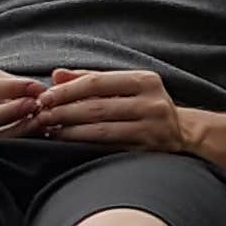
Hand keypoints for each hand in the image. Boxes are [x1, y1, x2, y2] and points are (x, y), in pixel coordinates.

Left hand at [27, 65, 189, 152]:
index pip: (97, 82)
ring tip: (50, 130)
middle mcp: (151, 102)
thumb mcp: (126, 85)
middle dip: (64, 112)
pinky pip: (110, 146)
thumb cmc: (146, 104)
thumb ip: (91, 78)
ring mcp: (152, 128)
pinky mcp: (147, 150)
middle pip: (97, 106)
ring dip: (71, 131)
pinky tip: (68, 143)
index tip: (44, 97)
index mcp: (145, 80)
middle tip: (41, 116)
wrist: (184, 133)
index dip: (67, 90)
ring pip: (101, 129)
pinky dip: (85, 144)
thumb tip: (56, 75)